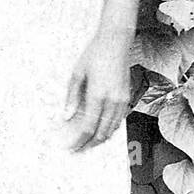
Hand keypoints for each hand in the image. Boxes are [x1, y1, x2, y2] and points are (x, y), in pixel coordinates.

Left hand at [65, 30, 129, 151]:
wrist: (116, 42)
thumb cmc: (94, 55)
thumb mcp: (77, 73)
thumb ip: (72, 97)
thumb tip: (66, 117)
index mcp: (98, 95)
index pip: (89, 128)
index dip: (79, 141)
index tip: (71, 148)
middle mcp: (113, 100)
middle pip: (102, 133)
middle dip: (89, 145)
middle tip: (77, 150)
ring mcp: (122, 100)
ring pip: (112, 129)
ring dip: (100, 140)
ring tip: (87, 144)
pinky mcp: (127, 97)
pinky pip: (119, 121)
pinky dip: (109, 130)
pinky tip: (100, 131)